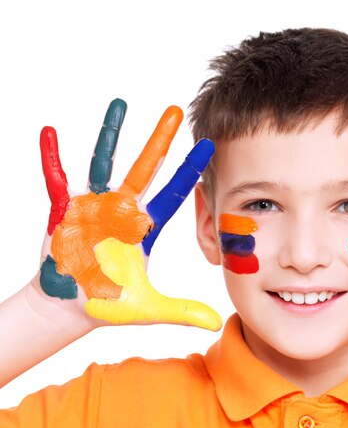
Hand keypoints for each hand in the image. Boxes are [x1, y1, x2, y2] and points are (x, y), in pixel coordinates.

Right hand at [38, 99, 221, 330]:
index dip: (190, 171)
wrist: (70, 305)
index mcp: (145, 227)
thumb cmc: (108, 303)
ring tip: (120, 104)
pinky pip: (58, 179)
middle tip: (175, 110)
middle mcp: (123, 209)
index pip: (174, 194)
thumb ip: (181, 312)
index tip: (209, 147)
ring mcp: (94, 206)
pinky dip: (53, 158)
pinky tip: (50, 133)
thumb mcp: (148, 308)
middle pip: (145, 168)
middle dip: (160, 140)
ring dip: (111, 134)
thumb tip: (216, 324)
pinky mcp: (66, 210)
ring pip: (104, 162)